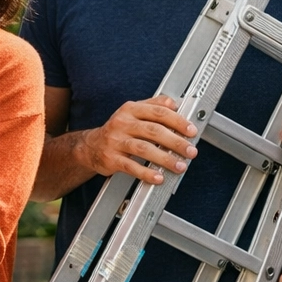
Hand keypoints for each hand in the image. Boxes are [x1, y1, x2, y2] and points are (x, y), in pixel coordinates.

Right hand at [77, 96, 197, 185]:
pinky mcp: (111, 158)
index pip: (158, 112)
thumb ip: (153, 105)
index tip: (191, 131)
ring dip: (165, 158)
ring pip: (144, 149)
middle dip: (175, 142)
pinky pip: (131, 166)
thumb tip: (174, 103)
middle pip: (153, 131)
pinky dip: (146, 172)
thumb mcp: (133, 112)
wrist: (91, 147)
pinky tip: (158, 177)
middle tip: (190, 151)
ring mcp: (115, 141)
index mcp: (131, 109)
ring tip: (180, 166)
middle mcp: (122, 123)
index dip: (177, 121)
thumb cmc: (118, 130)